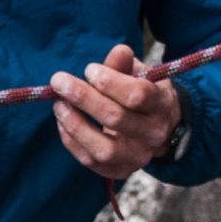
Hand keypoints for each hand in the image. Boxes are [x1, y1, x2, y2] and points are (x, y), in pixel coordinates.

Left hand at [50, 43, 181, 182]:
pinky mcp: (120, 171)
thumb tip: (119, 51)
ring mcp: (138, 157)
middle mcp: (153, 134)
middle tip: (58, 81)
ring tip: (59, 104)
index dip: (109, 82)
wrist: (159, 127)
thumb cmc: (143, 93)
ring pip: (103, 148)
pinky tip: (62, 121)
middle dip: (83, 98)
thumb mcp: (140, 74)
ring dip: (75, 124)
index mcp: (161, 104)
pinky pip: (90, 161)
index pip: (137, 95)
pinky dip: (72, 141)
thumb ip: (125, 64)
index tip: (88, 69)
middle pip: (116, 118)